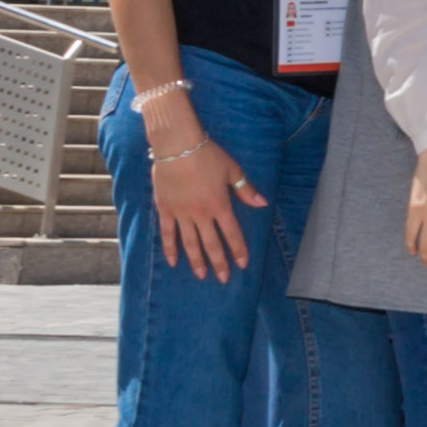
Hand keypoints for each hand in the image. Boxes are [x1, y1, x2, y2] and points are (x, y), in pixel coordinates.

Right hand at [143, 101, 267, 281]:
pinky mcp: (164, 210)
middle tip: (222, 278)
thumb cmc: (207, 156)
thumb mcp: (232, 170)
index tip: (242, 264)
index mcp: (219, 205)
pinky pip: (167, 233)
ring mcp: (181, 214)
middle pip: (211, 243)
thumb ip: (245, 190)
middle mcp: (200, 214)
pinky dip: (170, 248)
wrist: (177, 147)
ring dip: (196, 260)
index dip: (237, 250)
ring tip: (201, 275)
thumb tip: (262, 204)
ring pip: (189, 243)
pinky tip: (174, 261)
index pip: (232, 233)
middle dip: (218, 262)